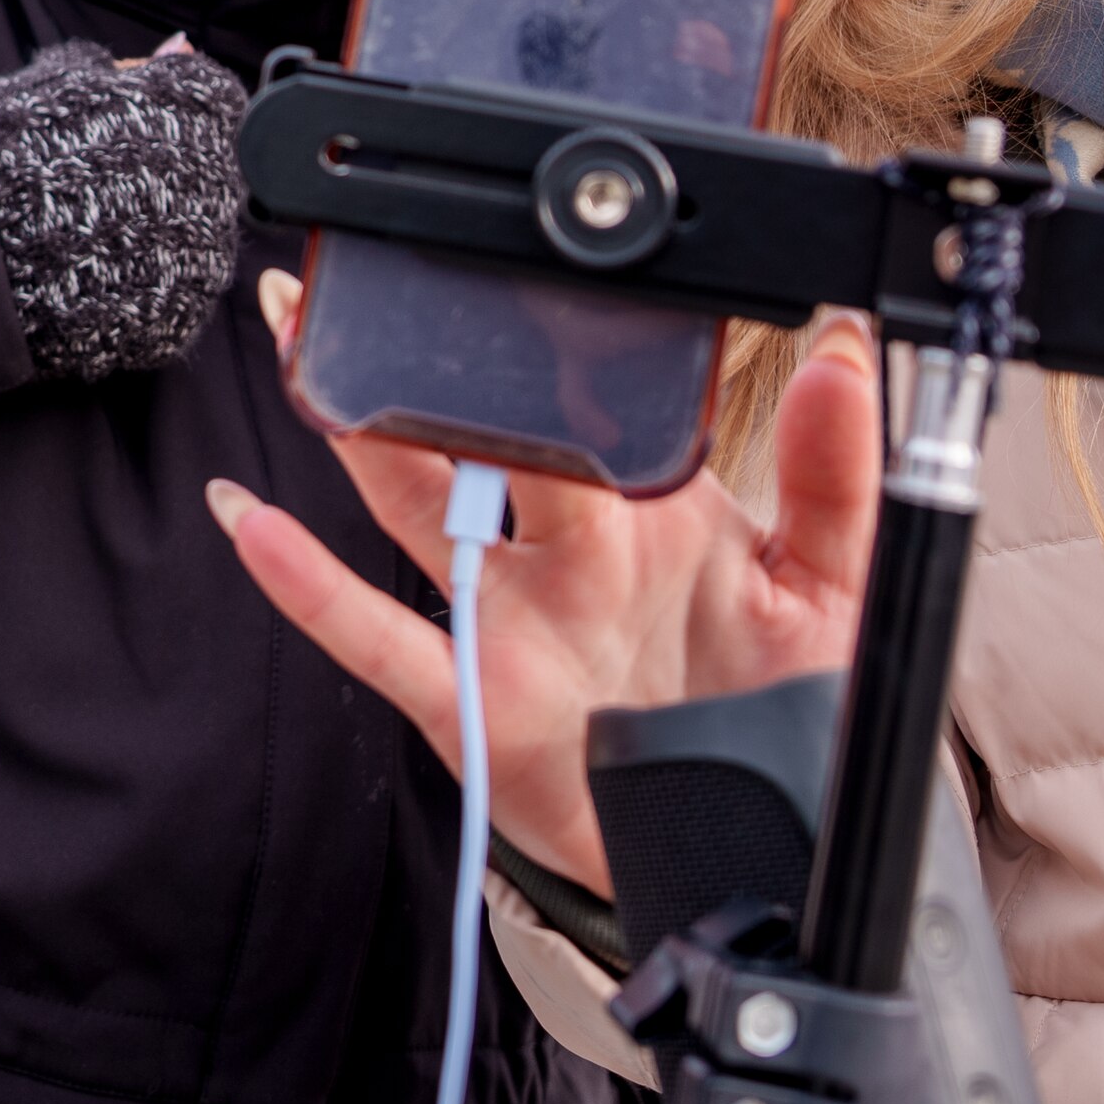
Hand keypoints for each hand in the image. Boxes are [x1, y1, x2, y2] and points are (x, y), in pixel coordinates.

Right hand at [211, 286, 883, 896]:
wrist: (751, 853)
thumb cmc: (778, 712)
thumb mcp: (835, 589)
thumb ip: (842, 474)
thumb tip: (848, 349)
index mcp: (648, 504)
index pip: (591, 397)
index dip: (558, 328)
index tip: (535, 250)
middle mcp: (566, 545)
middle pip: (488, 431)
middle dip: (439, 352)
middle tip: (401, 269)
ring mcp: (510, 617)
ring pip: (416, 504)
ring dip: (355, 428)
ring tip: (303, 341)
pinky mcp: (471, 700)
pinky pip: (377, 635)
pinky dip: (308, 583)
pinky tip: (255, 522)